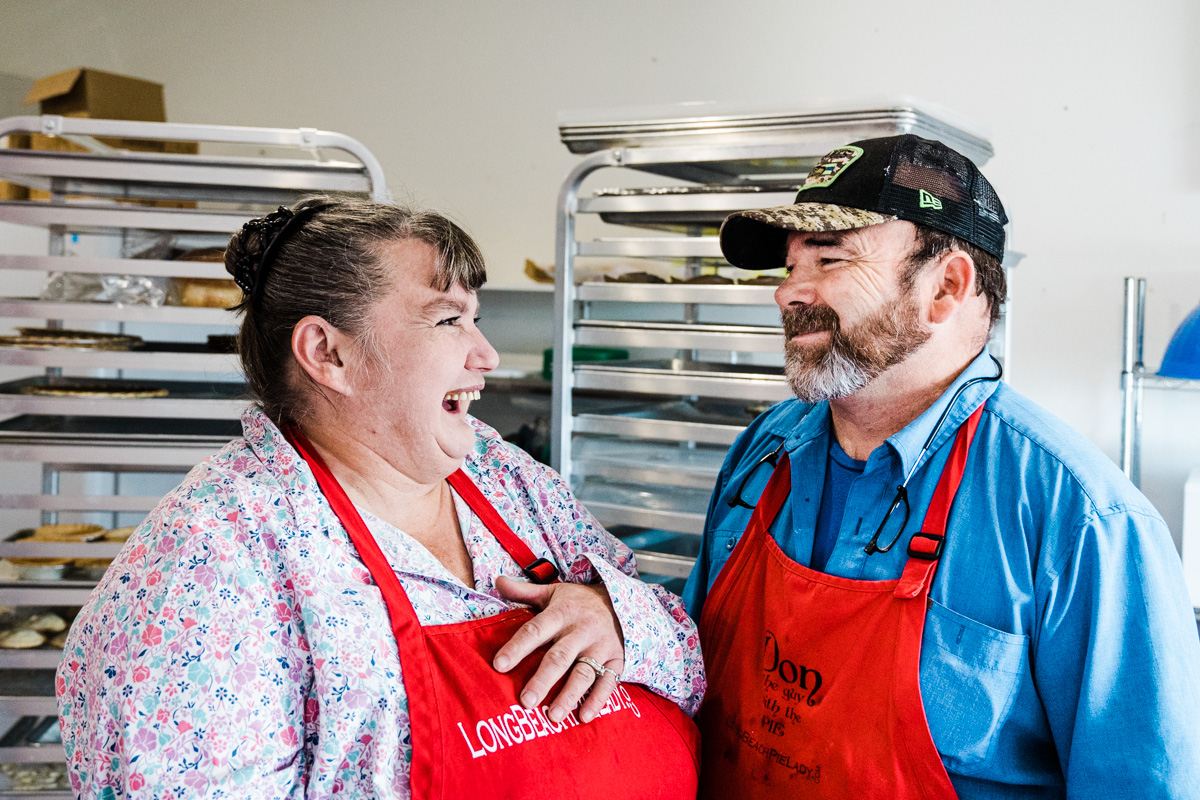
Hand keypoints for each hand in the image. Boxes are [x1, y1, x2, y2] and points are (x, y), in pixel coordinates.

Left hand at [492, 576, 624, 723]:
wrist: (623, 601)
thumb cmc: (578, 602)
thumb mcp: (553, 592)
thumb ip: (523, 591)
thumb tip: (497, 581)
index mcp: (561, 613)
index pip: (535, 630)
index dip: (517, 648)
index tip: (498, 665)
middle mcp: (581, 631)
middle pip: (559, 657)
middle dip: (543, 679)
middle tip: (526, 701)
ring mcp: (600, 647)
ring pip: (584, 673)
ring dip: (569, 695)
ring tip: (553, 716)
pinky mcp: (616, 661)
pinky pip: (608, 682)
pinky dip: (597, 700)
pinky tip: (583, 716)